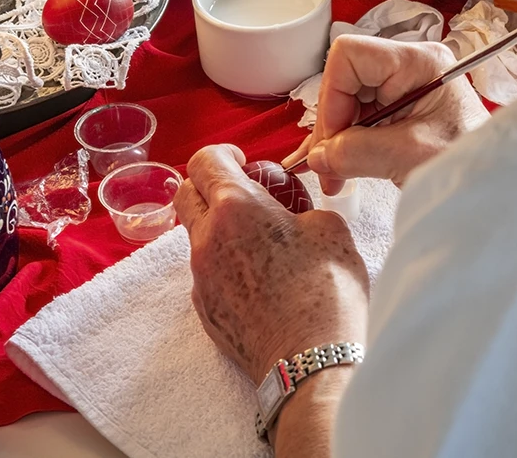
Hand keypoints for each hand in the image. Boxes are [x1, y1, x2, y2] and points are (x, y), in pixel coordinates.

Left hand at [175, 144, 369, 384]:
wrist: (312, 363)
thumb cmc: (326, 292)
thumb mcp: (331, 229)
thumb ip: (302, 209)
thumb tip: (295, 215)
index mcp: (236, 208)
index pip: (205, 160)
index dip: (223, 153)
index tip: (242, 160)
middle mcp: (207, 240)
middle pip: (185, 195)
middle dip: (209, 186)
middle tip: (243, 194)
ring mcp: (200, 279)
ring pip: (196, 237)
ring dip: (219, 229)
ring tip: (261, 245)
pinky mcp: (204, 311)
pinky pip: (206, 274)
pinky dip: (225, 266)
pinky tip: (260, 281)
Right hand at [283, 36, 489, 194]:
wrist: (500, 183)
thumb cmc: (472, 162)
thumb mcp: (410, 156)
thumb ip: (357, 152)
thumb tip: (317, 157)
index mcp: (419, 62)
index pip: (350, 56)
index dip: (332, 95)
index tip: (333, 139)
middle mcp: (410, 67)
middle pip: (346, 80)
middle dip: (332, 125)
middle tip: (326, 166)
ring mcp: (406, 88)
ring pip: (350, 102)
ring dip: (337, 139)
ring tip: (334, 175)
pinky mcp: (403, 110)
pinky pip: (363, 118)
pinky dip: (349, 143)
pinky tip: (340, 167)